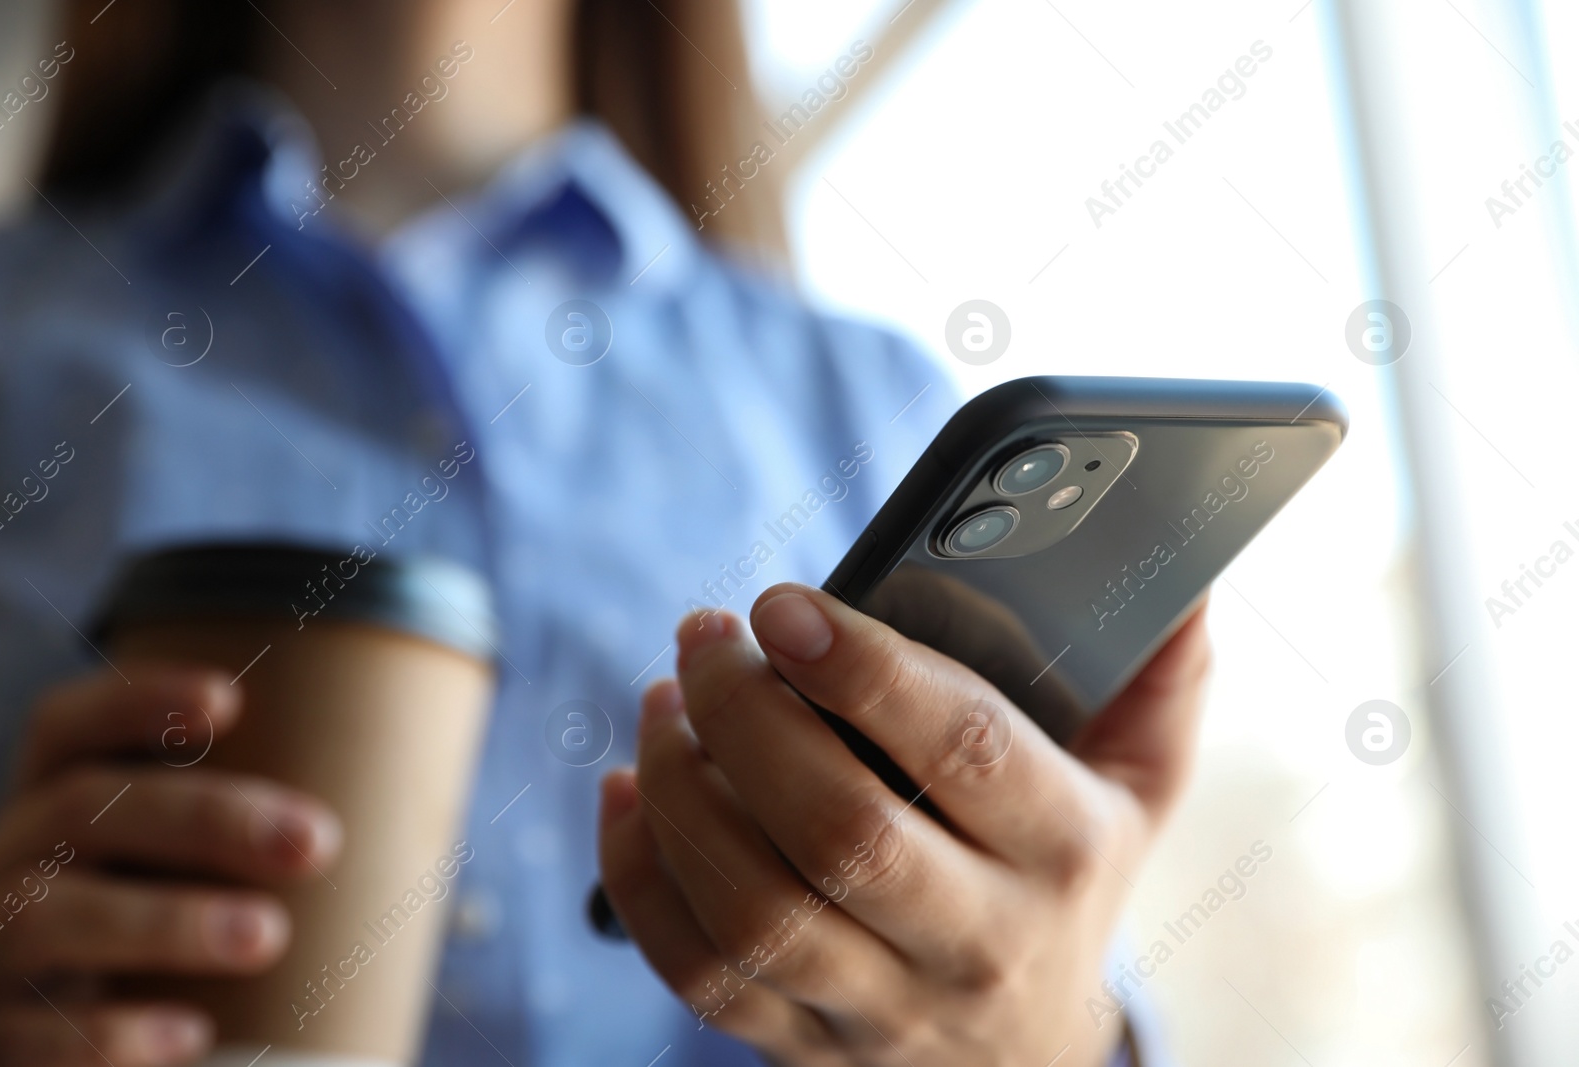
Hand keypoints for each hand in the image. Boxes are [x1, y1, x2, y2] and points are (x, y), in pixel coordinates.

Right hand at [0, 666, 342, 1065]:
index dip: (134, 701)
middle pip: (81, 810)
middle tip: (315, 842)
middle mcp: (3, 869)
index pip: (63, 729)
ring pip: (49, 917)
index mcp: (49, 815)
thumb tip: (386, 818)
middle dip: (203, 816)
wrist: (41, 1050)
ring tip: (266, 934)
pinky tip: (190, 1034)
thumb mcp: (156, 880)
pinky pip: (26, 1039)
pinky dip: (108, 1036)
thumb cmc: (136, 950)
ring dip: (168, 921)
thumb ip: (227, 844)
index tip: (230, 698)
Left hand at [599, 583, 1209, 1065]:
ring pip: (754, 909)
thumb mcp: (1137, 786)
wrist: (1025, 1056)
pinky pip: (697, 972)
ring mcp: (882, 1007)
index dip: (867, 670)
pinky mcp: (800, 1046)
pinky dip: (638, 876)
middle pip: (842, 833)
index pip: (966, 752)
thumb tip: (1181, 576)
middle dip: (747, 718)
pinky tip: (629, 790)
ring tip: (662, 701)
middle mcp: (976, 939)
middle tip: (703, 637)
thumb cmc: (1069, 882)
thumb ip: (1158, 679)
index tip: (785, 605)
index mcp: (1063, 850)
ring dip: (682, 789)